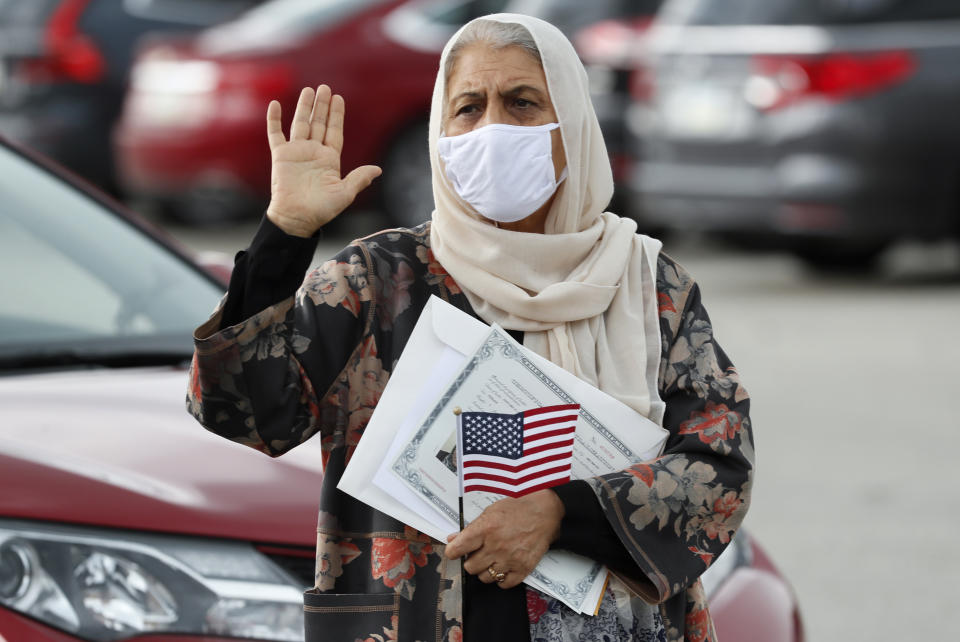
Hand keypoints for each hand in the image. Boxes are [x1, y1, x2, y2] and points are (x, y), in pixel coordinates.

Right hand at [265, 85, 381, 237]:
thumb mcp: (345, 193)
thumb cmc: (322, 209)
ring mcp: (296, 152)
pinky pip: (276, 134)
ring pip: (301, 124)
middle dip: (322, 106)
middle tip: (325, 87)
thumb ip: (360, 178)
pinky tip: (276, 104)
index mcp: (330, 160)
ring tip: (309, 90)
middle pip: (319, 123)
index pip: (334, 132)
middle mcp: (313, 153)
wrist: (296, 218)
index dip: (336, 115)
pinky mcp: (280, 156)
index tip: (339, 98)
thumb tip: (378, 170)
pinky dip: (275, 119)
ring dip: (304, 107)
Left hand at [444, 490, 563, 588]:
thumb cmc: (517, 508)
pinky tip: (504, 567)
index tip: (454, 552)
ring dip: (486, 570)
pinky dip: (501, 579)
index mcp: (486, 528)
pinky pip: (504, 584)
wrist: (544, 511)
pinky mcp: (523, 568)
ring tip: (493, 559)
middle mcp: (496, 546)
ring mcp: (510, 559)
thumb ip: (471, 528)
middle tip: (479, 553)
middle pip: (470, 567)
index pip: (458, 549)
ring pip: (485, 578)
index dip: (452, 552)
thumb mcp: (490, 512)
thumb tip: (453, 539)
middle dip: (472, 560)